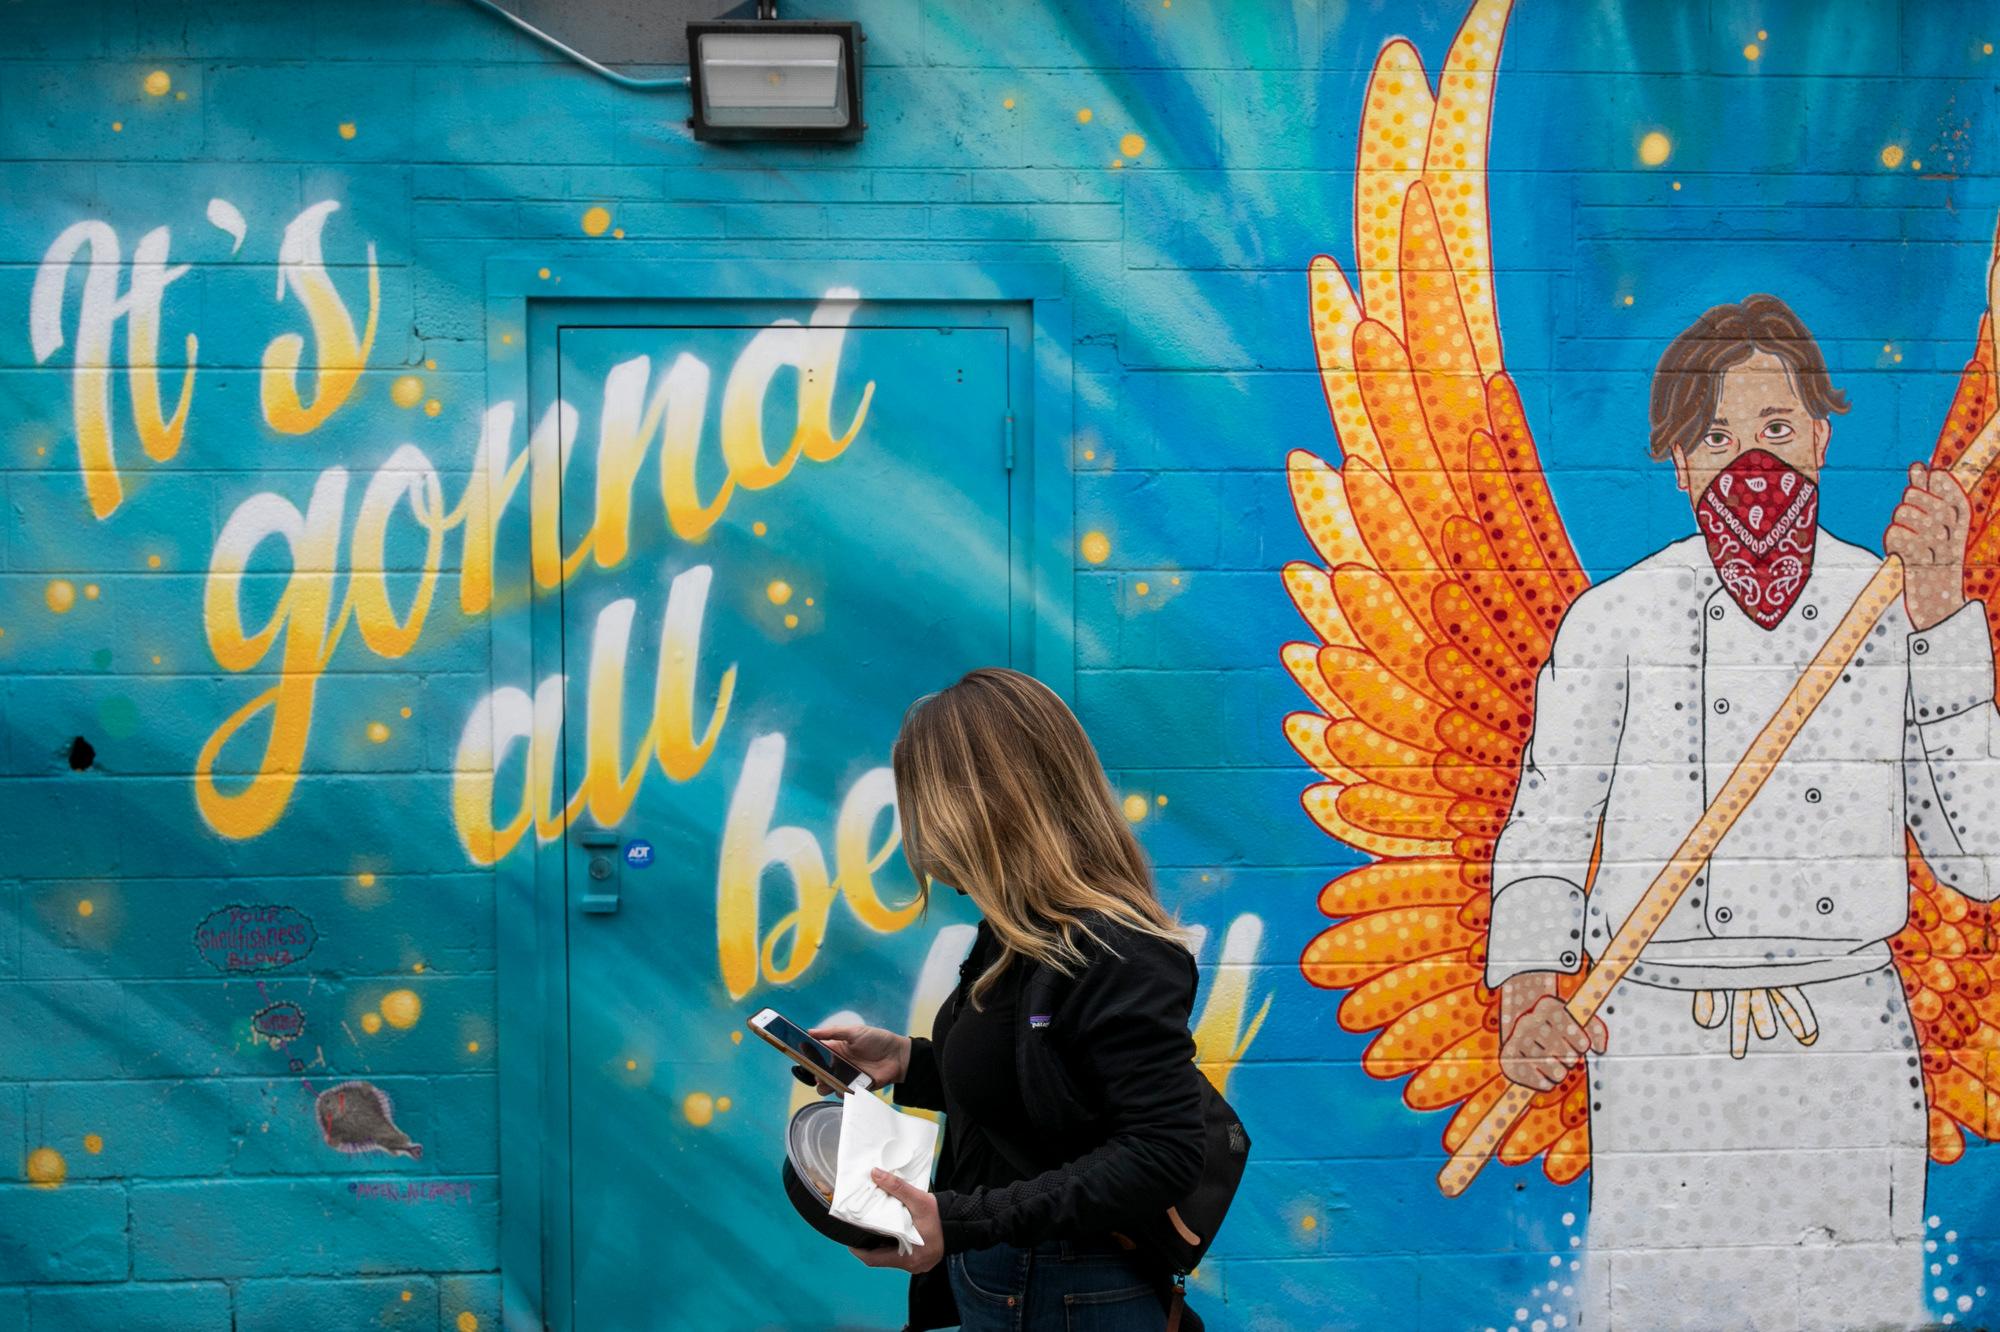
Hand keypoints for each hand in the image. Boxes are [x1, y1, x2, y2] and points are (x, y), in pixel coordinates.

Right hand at [805, 1024, 910, 1087]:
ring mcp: (847, 1077)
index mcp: (836, 1050)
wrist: (898, 1055)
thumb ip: (832, 1032)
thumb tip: (810, 1031)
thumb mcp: (854, 1032)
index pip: (817, 1056)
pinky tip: (844, 1086)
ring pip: (829, 1086)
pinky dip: (841, 1091)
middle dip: (816, 1076)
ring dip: (826, 1086)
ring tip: (828, 1082)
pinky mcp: (856, 1088)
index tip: (803, 1059)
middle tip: (818, 1073)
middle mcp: (839, 1065)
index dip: (809, 1059)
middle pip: (820, 1074)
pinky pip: (844, 1093)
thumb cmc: (877, 1040)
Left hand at [847, 1169, 943, 1272]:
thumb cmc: (941, 1216)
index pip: (874, 1259)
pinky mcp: (921, 1260)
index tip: (850, 1239)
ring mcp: (918, 1264)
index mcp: (909, 1256)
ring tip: (872, 1229)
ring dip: (881, 1245)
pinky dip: (892, 1245)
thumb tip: (875, 1174)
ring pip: (891, 1258)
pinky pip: (900, 1256)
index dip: (859, 1249)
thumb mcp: (919, 1200)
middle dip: (869, 1246)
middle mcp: (912, 1265)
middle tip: (859, 1230)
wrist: (963, 1222)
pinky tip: (890, 1232)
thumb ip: (896, 1187)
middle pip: (881, 1259)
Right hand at [1498, 973, 1606, 1091]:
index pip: (1582, 1043)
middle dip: (1571, 1059)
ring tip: (1553, 1064)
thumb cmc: (1556, 1026)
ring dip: (1560, 1073)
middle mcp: (1529, 1020)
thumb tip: (1600, 1049)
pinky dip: (1547, 1084)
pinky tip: (1543, 1074)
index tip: (1577, 1042)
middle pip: (1569, 1058)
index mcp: (1548, 1006)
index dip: (1582, 1046)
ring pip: (1557, 1073)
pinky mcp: (1507, 1060)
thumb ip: (1595, 1030)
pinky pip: (1541, 1084)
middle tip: (1561, 1053)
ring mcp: (1517, 1040)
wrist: (1522, 1027)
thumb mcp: (1576, 1020)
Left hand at [1885, 462, 1970, 630]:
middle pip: (1922, 498)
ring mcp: (1938, 549)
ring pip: (1907, 515)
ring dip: (1897, 523)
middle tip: (1909, 520)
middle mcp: (1954, 532)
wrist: (1940, 605)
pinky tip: (1898, 550)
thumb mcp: (1937, 526)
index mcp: (1962, 520)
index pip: (1947, 486)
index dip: (1932, 485)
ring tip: (1904, 537)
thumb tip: (1918, 466)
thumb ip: (1927, 494)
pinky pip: (1898, 538)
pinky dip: (1892, 541)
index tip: (1926, 496)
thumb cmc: (1934, 558)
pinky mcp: (1920, 565)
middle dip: (1908, 503)